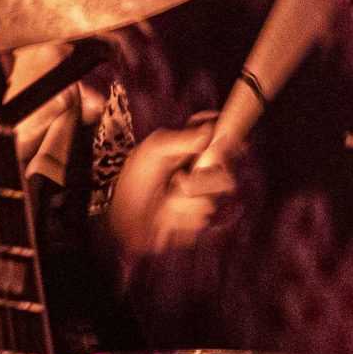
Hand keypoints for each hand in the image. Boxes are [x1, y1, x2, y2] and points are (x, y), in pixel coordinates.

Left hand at [103, 113, 238, 276]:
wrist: (116, 217)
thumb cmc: (133, 178)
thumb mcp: (154, 151)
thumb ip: (183, 139)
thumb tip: (210, 129)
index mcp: (190, 154)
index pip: (221, 147)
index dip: (231, 146)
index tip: (236, 148)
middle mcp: (197, 176)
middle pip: (225, 178)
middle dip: (202, 182)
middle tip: (179, 181)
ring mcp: (196, 201)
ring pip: (210, 203)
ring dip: (182, 204)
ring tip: (162, 203)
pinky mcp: (191, 224)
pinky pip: (198, 223)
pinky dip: (178, 221)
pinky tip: (163, 219)